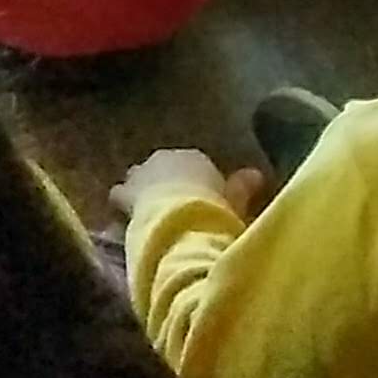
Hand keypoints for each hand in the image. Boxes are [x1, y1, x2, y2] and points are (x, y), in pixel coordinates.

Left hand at [108, 149, 258, 222]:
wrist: (180, 220)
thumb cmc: (214, 210)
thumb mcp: (235, 200)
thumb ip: (243, 186)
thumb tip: (258, 174)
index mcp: (193, 157)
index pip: (193, 164)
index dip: (194, 182)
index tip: (198, 198)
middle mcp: (164, 158)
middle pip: (162, 168)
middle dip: (163, 182)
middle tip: (170, 205)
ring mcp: (141, 173)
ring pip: (137, 178)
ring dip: (139, 191)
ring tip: (146, 211)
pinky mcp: (125, 193)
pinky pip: (120, 197)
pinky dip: (123, 206)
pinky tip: (123, 219)